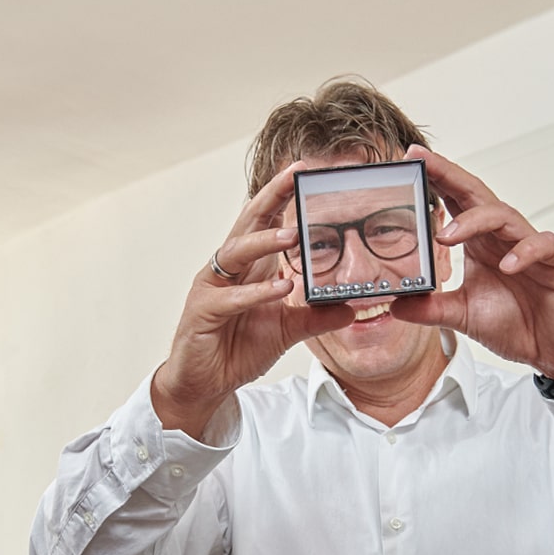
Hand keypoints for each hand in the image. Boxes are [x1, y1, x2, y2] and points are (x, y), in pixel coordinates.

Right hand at [151, 162, 358, 438]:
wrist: (204, 384)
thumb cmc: (238, 348)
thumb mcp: (287, 330)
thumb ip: (316, 316)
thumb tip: (351, 306)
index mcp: (249, 266)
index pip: (265, 221)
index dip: (281, 194)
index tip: (304, 171)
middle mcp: (228, 269)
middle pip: (248, 223)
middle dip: (271, 196)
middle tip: (295, 176)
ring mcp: (212, 288)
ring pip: (236, 253)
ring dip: (265, 243)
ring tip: (293, 234)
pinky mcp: (202, 312)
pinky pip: (230, 298)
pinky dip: (255, 292)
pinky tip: (279, 287)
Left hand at [389, 145, 553, 381]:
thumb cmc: (518, 325)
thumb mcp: (464, 316)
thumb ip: (431, 308)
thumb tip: (396, 304)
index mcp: (481, 244)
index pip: (457, 202)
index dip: (437, 180)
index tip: (411, 162)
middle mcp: (505, 238)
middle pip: (477, 195)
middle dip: (450, 176)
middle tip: (425, 164)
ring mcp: (532, 248)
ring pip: (505, 216)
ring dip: (475, 220)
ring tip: (447, 235)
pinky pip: (543, 247)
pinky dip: (525, 252)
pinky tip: (507, 265)